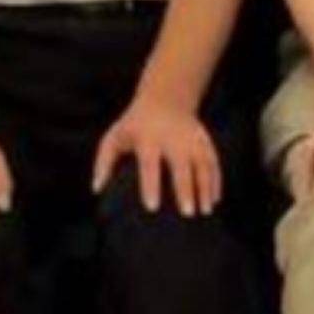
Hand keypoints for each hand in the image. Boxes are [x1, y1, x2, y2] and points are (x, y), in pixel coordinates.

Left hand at [94, 97, 222, 218]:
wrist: (165, 99)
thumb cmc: (134, 127)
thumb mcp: (114, 138)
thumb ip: (104, 162)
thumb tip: (97, 189)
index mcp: (148, 138)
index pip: (149, 164)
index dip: (150, 185)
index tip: (152, 208)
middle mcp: (173, 139)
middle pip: (181, 166)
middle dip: (185, 190)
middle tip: (187, 214)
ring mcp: (192, 139)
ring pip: (202, 165)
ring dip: (205, 188)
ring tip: (205, 212)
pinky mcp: (205, 141)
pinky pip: (214, 162)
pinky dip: (216, 181)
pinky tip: (214, 201)